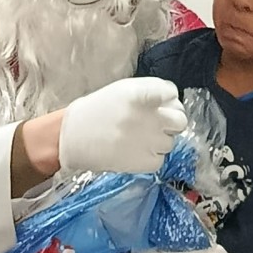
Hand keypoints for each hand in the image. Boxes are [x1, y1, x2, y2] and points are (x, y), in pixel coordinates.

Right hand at [58, 78, 185, 175]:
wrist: (72, 138)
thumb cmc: (97, 111)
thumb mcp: (122, 90)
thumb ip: (149, 93)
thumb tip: (172, 103)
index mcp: (140, 94)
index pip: (171, 93)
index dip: (164, 98)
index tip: (154, 103)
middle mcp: (149, 117)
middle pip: (180, 119)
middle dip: (170, 121)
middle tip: (153, 124)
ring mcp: (150, 141)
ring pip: (170, 141)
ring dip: (158, 140)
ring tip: (136, 139)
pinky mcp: (147, 162)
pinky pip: (160, 158)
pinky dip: (150, 156)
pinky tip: (134, 151)